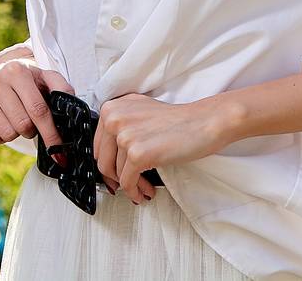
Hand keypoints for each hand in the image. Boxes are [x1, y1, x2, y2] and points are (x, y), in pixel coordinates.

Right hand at [0, 48, 75, 160]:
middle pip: (22, 125)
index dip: (51, 134)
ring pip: (6, 134)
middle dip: (32, 129)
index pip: (38, 111)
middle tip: (30, 120)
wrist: (1, 74)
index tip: (60, 151)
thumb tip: (72, 108)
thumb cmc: (29, 81)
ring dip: (16, 132)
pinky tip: (0, 121)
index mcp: (16, 70)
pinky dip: (0, 136)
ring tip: (15, 118)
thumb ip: (63, 90)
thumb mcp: (48, 79)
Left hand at [92, 94, 229, 204]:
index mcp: (112, 108)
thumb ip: (121, 126)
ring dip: (131, 186)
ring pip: (116, 174)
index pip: (97, 144)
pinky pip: (128, 182)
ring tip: (144, 188)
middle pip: (103, 161)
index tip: (115, 173)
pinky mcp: (138, 154)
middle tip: (129, 185)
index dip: (107, 163)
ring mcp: (125, 136)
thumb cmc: (177, 120)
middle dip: (116, 178)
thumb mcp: (139, 112)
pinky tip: (144, 193)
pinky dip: (135, 192)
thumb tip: (109, 155)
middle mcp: (114, 119)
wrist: (204, 122)